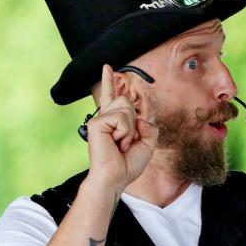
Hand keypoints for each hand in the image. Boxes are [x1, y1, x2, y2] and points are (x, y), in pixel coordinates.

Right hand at [85, 64, 158, 192]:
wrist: (116, 177)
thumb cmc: (128, 164)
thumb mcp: (147, 144)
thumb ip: (148, 126)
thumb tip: (141, 117)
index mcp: (114, 122)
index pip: (113, 96)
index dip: (110, 81)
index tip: (107, 68)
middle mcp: (105, 117)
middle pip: (127, 100)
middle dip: (134, 121)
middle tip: (125, 142)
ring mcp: (100, 119)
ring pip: (126, 106)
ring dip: (130, 128)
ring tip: (120, 143)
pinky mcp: (97, 122)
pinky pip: (122, 118)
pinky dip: (125, 132)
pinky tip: (116, 142)